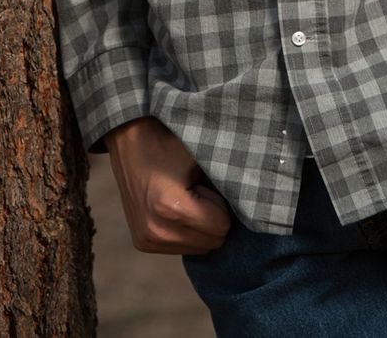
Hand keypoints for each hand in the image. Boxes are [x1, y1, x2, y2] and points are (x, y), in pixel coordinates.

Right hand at [105, 116, 231, 253]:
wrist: (130, 137)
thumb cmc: (170, 140)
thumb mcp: (201, 154)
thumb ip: (226, 179)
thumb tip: (256, 199)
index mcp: (170, 207)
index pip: (222, 227)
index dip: (220, 202)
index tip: (205, 183)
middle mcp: (155, 230)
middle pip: (212, 242)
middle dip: (211, 216)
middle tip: (195, 188)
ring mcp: (147, 239)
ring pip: (199, 248)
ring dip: (199, 224)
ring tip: (183, 195)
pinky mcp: (142, 243)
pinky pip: (182, 247)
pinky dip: (185, 229)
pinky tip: (173, 205)